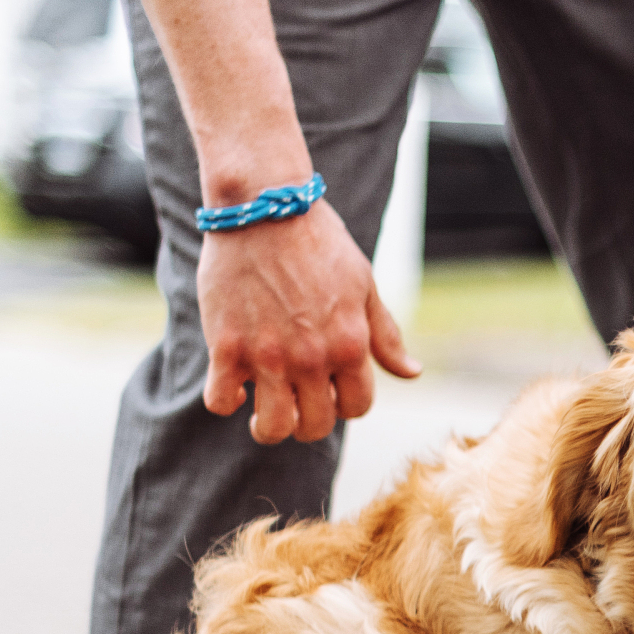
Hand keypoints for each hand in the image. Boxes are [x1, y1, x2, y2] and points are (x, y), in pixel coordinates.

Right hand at [197, 198, 420, 443]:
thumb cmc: (318, 241)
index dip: (343, 403)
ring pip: (271, 427)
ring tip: (264, 412)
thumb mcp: (363, 283)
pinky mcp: (226, 346)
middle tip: (296, 404)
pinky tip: (233, 385)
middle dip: (308, 422)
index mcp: (349, 344)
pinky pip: (220, 401)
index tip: (329, 390)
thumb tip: (412, 373)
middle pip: (315, 426)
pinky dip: (226, 401)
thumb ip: (385, 335)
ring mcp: (267, 355)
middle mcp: (311, 357)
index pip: (355, 407)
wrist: (263, 205)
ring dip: (268, 428)